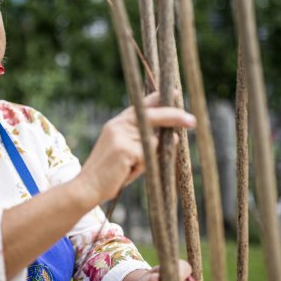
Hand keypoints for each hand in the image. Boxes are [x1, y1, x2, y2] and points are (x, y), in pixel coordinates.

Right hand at [75, 91, 194, 205]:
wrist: (86, 187)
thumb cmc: (110, 174)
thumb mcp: (129, 154)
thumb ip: (147, 143)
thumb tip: (174, 137)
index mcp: (117, 123)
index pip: (142, 105)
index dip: (159, 98)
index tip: (176, 93)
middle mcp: (118, 124)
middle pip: (153, 115)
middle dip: (174, 117)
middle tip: (193, 121)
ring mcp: (120, 135)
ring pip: (152, 143)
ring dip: (146, 161)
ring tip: (127, 169)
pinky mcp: (124, 149)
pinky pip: (147, 157)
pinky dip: (141, 168)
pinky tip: (125, 173)